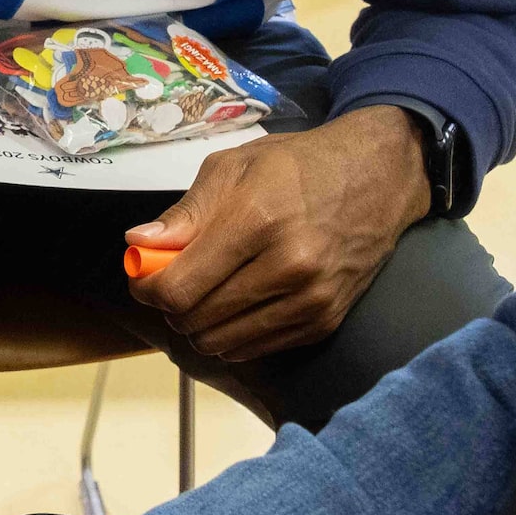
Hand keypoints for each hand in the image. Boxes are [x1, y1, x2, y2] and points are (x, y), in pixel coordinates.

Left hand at [126, 106, 430, 360]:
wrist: (377, 178)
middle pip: (196, 319)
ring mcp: (312, 300)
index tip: (144, 276)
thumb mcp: (233, 167)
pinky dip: (231, 334)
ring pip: (222, 342)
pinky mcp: (325, 321)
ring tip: (203, 292)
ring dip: (198, 324)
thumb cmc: (298, 165)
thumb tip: (138, 245)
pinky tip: (233, 304)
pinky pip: (254, 349)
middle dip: (170, 306)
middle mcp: (289, 267)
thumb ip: (185, 213)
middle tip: (172, 282)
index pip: (180, 287)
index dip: (148, 288)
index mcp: (258, 221)